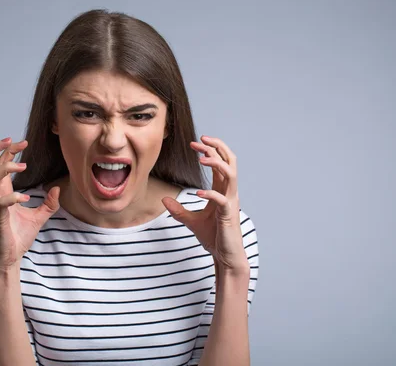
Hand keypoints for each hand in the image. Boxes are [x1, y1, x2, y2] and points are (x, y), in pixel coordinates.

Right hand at [0, 137, 60, 270]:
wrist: (10, 258)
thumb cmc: (19, 237)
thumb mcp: (39, 217)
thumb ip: (49, 203)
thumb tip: (57, 189)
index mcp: (2, 192)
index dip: (8, 150)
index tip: (22, 142)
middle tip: (14, 141)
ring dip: (6, 169)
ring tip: (24, 167)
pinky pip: (1, 203)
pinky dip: (13, 197)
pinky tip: (26, 198)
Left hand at [162, 136, 248, 272]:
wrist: (225, 256)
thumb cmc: (213, 237)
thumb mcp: (190, 221)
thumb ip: (178, 210)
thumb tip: (163, 200)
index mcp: (223, 190)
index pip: (220, 162)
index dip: (209, 150)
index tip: (194, 144)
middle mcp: (229, 192)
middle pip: (229, 161)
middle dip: (217, 147)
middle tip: (200, 140)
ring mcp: (231, 202)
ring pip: (231, 174)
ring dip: (217, 163)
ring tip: (201, 158)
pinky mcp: (228, 215)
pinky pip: (222, 199)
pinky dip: (210, 193)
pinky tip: (197, 193)